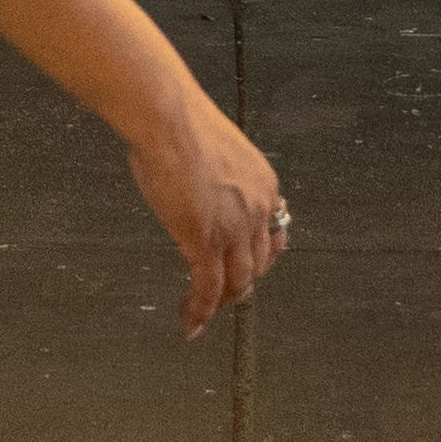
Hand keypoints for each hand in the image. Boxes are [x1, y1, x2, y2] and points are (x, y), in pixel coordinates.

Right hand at [126, 90, 285, 336]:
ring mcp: (234, 228)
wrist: (167, 119)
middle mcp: (257, 209)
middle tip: (225, 293)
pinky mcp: (206, 241)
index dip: (259, 256)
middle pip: (259, 264)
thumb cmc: (181, 124)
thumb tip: (203, 189)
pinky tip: (191, 322)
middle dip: (242, 282)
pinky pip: (208, 289)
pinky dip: (201, 310)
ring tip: (205, 311)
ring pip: (238, 282)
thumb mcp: (218, 152)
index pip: (273, 234)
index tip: (246, 266)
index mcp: (264, 185)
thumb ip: (220, 178)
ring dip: (222, 301)